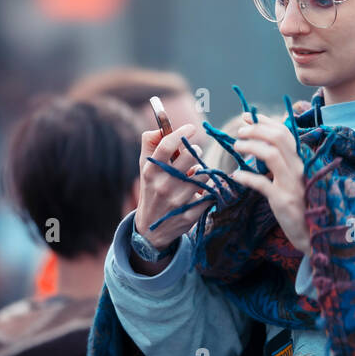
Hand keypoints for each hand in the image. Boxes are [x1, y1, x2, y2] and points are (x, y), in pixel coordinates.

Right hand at [134, 123, 211, 251]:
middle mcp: (163, 185)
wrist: (151, 228)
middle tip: (194, 154)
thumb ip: (149, 143)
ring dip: (202, 172)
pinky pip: (210, 194)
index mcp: (151, 171)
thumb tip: (160, 127)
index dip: (181, 133)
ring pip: (204, 175)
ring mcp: (177, 201)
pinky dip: (208, 190)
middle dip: (196, 151)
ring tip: (193, 176)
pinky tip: (199, 192)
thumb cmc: (151, 189)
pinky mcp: (190, 214)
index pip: (166, 146)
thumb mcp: (145, 168)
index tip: (191, 128)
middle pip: (191, 156)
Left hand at [229, 112, 310, 252]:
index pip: (284, 132)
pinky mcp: (283, 200)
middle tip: (239, 132)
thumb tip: (262, 142)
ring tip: (236, 147)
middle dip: (255, 130)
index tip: (247, 117)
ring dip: (250, 147)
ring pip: (270, 154)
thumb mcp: (295, 178)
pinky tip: (236, 176)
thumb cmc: (302, 203)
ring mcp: (292, 183)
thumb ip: (283, 161)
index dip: (264, 121)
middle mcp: (299, 168)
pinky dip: (246, 177)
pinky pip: (262, 183)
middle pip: (277, 137)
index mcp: (301, 161)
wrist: (314, 233)